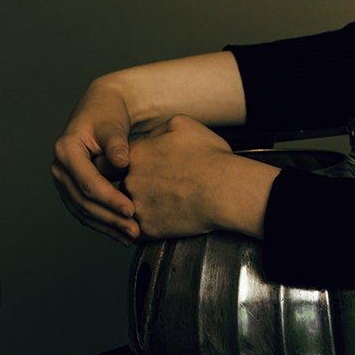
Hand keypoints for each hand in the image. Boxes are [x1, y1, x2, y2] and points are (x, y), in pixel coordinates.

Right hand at [52, 78, 139, 245]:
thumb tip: (122, 163)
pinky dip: (103, 223)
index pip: (88, 182)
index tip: (131, 210)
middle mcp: (59, 169)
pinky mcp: (71, 189)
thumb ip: (116, 143)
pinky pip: (85, 211)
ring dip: (107, 227)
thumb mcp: (112, 123)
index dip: (110, 199)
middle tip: (135, 230)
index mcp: (66, 151)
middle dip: (110, 219)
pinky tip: (121, 234)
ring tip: (131, 237)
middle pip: (84, 202)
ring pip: (83, 212)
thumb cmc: (107, 113)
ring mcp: (63, 181)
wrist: (100, 109)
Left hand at [123, 115, 234, 239]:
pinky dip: (156, 226)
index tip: (163, 168)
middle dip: (146, 185)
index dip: (149, 163)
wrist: (224, 190)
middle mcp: (131, 180)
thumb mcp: (182, 124)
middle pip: (131, 183)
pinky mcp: (148, 229)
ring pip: (136, 207)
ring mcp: (138, 206)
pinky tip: (173, 218)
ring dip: (150, 206)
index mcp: (137, 154)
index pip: (131, 159)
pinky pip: (144, 229)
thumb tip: (151, 138)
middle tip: (170, 186)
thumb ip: (158, 130)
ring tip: (173, 203)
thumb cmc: (210, 157)